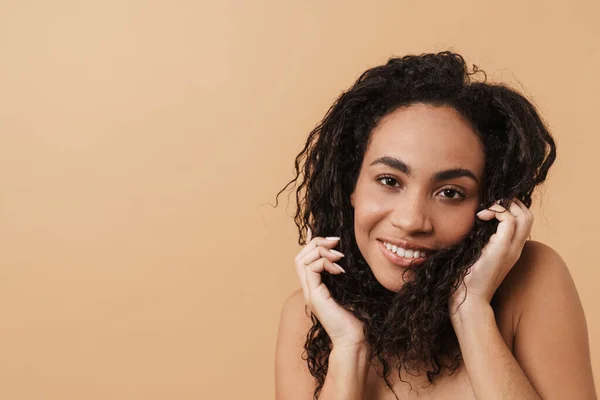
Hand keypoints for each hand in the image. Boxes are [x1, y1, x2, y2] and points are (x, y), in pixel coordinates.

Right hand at [295, 228, 365, 348]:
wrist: (356, 339)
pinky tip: (339, 269)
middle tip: (336, 242)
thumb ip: (345, 272)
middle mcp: (309, 288)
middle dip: (317, 243)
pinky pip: (310, 269)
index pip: (305, 258)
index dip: (312, 242)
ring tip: (338, 255)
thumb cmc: (358, 316)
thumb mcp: (351, 287)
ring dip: (320, 251)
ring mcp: (309, 292)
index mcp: (316, 286)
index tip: (329, 235)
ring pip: (301, 260)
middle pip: (300, 256)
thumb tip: (348, 255)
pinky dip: (324, 263)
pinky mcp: (314, 296)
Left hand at [449, 198, 532, 315]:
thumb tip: (468, 223)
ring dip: (505, 205)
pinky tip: (480, 217)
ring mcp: (511, 249)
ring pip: (525, 216)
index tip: (488, 208)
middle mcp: (515, 248)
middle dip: (511, 203)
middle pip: (528, 216)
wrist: (468, 299)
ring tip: (486, 210)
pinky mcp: (502, 250)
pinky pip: (509, 221)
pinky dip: (496, 212)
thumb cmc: (465, 278)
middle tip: (490, 204)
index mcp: (510, 249)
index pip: (522, 221)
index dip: (509, 208)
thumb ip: (478, 239)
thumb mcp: (474, 253)